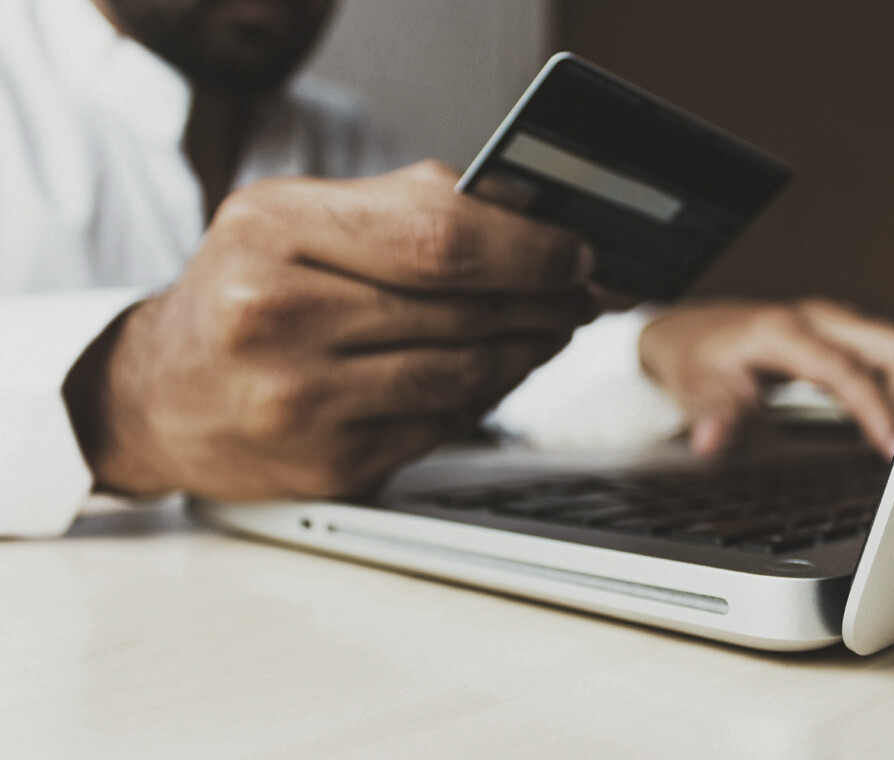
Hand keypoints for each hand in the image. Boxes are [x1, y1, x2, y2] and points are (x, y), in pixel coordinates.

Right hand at [65, 161, 596, 500]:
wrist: (160, 395)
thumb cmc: (241, 293)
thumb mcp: (295, 218)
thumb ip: (405, 206)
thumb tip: (528, 214)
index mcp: (273, 231)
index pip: (439, 237)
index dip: (529, 248)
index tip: (577, 251)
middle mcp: (276, 317)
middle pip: (462, 308)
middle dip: (545, 299)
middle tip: (583, 292)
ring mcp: (301, 402)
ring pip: (464, 374)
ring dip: (528, 350)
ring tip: (552, 328)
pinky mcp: (329, 465)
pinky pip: (443, 425)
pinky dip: (487, 397)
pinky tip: (500, 372)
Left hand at [638, 298, 893, 457]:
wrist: (690, 331)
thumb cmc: (696, 359)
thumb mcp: (696, 389)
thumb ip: (714, 415)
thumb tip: (711, 441)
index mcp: (783, 330)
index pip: (844, 369)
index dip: (874, 408)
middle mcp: (818, 318)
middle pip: (892, 345)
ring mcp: (836, 321)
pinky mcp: (846, 332)